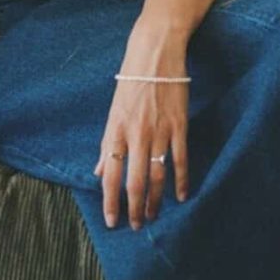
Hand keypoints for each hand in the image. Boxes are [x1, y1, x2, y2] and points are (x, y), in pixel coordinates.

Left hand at [92, 38, 188, 228]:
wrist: (155, 52)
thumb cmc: (132, 80)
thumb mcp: (114, 110)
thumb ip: (108, 143)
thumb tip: (99, 171)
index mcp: (116, 129)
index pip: (111, 174)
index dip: (110, 200)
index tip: (111, 221)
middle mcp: (136, 133)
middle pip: (134, 181)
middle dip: (134, 208)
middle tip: (136, 226)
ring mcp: (159, 130)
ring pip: (156, 176)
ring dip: (154, 201)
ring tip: (153, 217)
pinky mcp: (179, 125)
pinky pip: (180, 159)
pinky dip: (181, 181)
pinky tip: (181, 197)